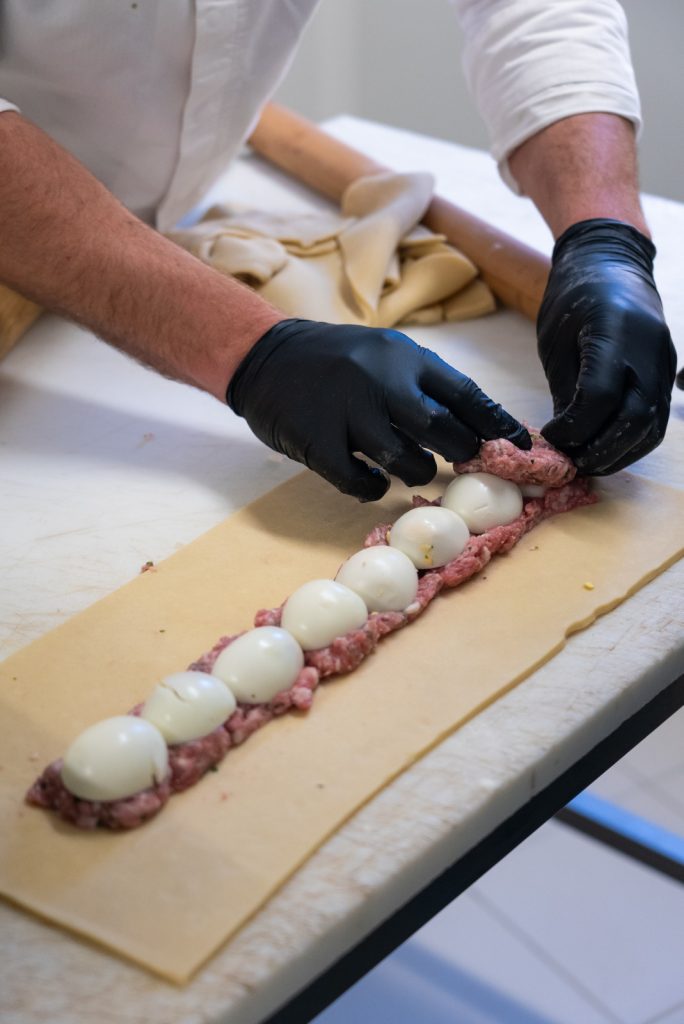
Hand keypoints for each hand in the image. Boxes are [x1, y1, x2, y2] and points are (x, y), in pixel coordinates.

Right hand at [227, 319, 529, 500]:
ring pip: (404, 460)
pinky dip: (371, 487)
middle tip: (462, 461)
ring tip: (411, 467)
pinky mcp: (318, 441)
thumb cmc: (337, 360)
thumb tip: (475, 425)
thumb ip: (424, 384)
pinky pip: (359, 481)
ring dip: (416, 471)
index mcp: (403, 356)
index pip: (464, 393)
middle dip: (460, 452)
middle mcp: (380, 381)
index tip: (521, 447)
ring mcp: (347, 411)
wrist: (266, 356)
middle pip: (441, 429)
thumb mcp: (385, 354)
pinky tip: (370, 478)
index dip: (496, 424)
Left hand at [537, 219, 676, 474]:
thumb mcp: (556, 341)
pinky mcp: (667, 374)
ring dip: (618, 454)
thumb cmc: (573, 298)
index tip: (551, 438)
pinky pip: (656, 420)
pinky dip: (632, 443)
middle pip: (633, 418)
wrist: (612, 265)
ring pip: (651, 427)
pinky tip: (606, 450)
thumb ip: (565, 389)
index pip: (600, 396)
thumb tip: (564, 439)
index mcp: (614, 332)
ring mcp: (664, 363)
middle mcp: (648, 350)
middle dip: (599, 450)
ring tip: (586, 462)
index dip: (574, 427)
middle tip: (570, 463)